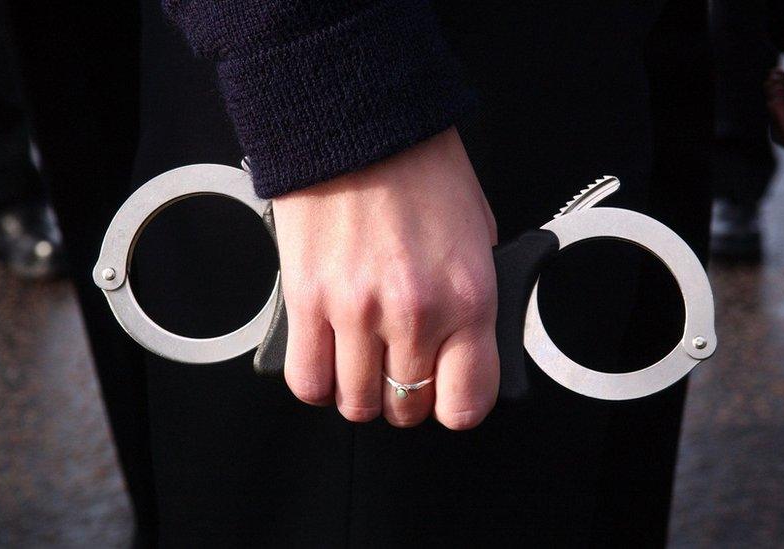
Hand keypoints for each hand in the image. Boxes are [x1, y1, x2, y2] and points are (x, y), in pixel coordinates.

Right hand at [270, 127, 499, 429]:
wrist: (358, 122)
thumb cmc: (420, 168)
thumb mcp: (478, 237)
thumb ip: (469, 302)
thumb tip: (460, 348)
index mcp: (467, 297)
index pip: (466, 402)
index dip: (455, 406)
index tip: (447, 396)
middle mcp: (413, 313)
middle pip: (405, 407)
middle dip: (405, 398)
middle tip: (401, 371)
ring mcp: (356, 311)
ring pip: (354, 404)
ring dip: (359, 392)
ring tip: (361, 361)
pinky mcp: (306, 301)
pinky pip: (307, 380)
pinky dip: (317, 380)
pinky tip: (327, 355)